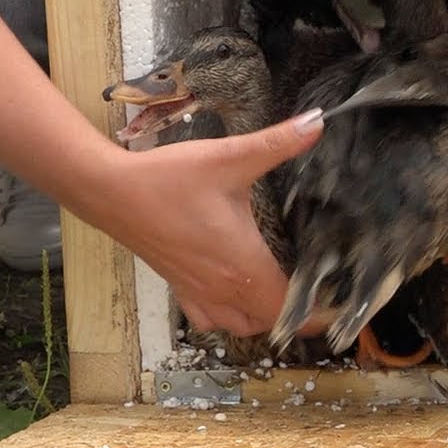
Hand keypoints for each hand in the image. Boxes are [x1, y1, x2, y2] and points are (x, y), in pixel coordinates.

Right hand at [93, 109, 323, 337]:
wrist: (110, 191)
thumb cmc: (170, 178)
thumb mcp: (230, 158)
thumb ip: (277, 142)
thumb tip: (318, 122)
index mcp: (243, 263)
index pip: (288, 307)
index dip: (316, 310)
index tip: (337, 300)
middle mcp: (222, 287)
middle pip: (270, 321)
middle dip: (296, 314)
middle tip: (317, 291)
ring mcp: (198, 291)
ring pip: (240, 325)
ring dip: (263, 316)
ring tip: (281, 292)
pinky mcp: (179, 287)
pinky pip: (210, 320)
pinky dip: (229, 315)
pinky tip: (236, 291)